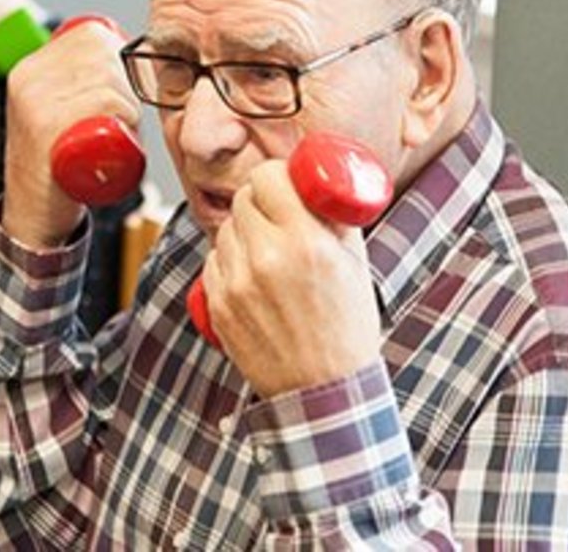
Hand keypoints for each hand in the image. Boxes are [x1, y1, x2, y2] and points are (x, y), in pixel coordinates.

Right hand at [2, 19, 138, 247]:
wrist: (33, 214)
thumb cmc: (57, 165)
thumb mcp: (56, 111)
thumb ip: (76, 83)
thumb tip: (124, 54)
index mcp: (29, 67)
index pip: (92, 36)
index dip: (120, 59)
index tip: (123, 89)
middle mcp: (27, 78)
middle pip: (104, 55)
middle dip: (129, 84)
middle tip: (126, 118)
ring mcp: (33, 102)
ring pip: (109, 79)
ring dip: (132, 106)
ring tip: (120, 130)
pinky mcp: (45, 127)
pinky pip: (103, 101)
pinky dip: (125, 115)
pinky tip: (119, 133)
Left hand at [201, 160, 381, 397]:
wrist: (323, 390)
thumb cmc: (346, 328)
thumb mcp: (354, 262)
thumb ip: (330, 216)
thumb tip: (313, 180)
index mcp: (305, 242)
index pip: (266, 177)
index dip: (276, 179)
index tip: (285, 187)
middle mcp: (265, 259)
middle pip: (243, 200)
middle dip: (261, 205)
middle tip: (280, 222)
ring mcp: (236, 284)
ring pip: (226, 229)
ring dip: (245, 235)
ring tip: (272, 259)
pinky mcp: (218, 305)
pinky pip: (214, 261)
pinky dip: (230, 264)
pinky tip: (255, 282)